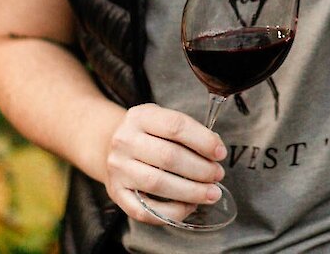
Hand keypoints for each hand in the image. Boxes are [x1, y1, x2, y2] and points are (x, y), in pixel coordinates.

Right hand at [104, 103, 226, 224]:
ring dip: (190, 191)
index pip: (176, 126)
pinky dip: (171, 212)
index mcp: (141, 116)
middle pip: (168, 157)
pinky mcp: (116, 193)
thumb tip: (215, 148)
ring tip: (211, 193)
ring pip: (157, 184)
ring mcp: (118, 169)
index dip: (203, 140)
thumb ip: (187, 131)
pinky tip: (189, 207)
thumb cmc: (147, 133)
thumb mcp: (162, 119)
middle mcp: (125, 141)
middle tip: (218, 175)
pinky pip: (145, 210)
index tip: (221, 152)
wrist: (109, 144)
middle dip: (200, 169)